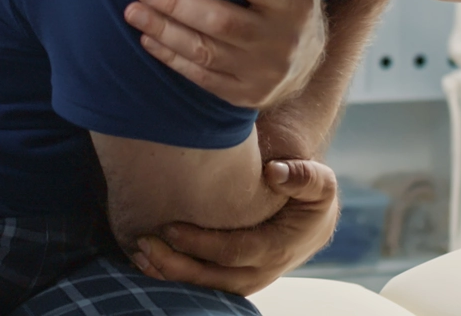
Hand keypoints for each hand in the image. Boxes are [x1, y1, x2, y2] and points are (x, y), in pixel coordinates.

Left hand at [124, 0, 324, 108]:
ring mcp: (259, 71)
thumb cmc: (295, 5)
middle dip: (179, 4)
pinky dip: (171, 58)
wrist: (308, 69)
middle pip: (223, 22)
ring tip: (133, 10)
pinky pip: (200, 76)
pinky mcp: (241, 94)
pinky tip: (147, 38)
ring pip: (205, 51)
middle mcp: (278, 40)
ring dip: (165, 30)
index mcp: (293, 3)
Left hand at [130, 158, 339, 295]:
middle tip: (144, 243)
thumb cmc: (310, 195)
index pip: (233, 251)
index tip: (170, 227)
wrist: (312, 220)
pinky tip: (149, 262)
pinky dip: (175, 276)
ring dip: (171, 275)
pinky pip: (202, 284)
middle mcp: (260, 272)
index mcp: (278, 249)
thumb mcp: (320, 183)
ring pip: (205, 287)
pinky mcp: (233, 278)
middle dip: (176, 264)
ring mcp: (246, 279)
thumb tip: (274, 172)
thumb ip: (303, 176)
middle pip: (213, 277)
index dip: (200, 243)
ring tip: (140, 256)